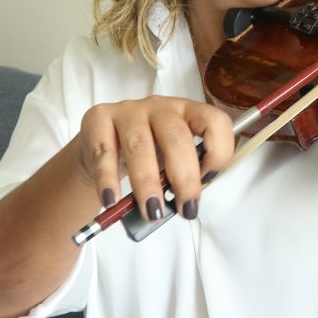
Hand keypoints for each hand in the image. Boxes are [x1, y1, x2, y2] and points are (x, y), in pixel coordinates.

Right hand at [75, 96, 234, 220]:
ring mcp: (128, 111)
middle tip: (185, 208)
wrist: (101, 144)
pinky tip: (112, 199)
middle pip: (177, 137)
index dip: (219, 150)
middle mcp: (160, 107)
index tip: (210, 179)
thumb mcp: (170, 160)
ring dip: (147, 183)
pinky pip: (104, 152)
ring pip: (139, 145)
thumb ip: (183, 175)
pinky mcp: (98, 119)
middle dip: (184, 177)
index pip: (214, 121)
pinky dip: (107, 179)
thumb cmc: (145, 154)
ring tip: (152, 211)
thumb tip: (186, 205)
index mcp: (187, 112)